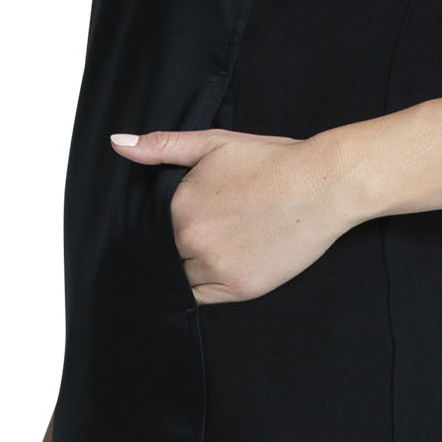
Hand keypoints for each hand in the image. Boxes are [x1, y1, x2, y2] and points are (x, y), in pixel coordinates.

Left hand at [109, 126, 350, 303]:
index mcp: (181, 207)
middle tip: (202, 231)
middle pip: (165, 255)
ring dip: (188, 267)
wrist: (323, 183)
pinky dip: (204, 286)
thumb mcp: (214, 143)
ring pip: (181, 279)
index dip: (164, 224)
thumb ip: (162, 146)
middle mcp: (193, 241)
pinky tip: (220, 265)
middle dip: (175, 246)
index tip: (184, 218)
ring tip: (214, 247)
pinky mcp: (240, 289)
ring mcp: (216, 269)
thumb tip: (119, 143)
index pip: (150, 228)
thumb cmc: (272, 160)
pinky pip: (203, 298)